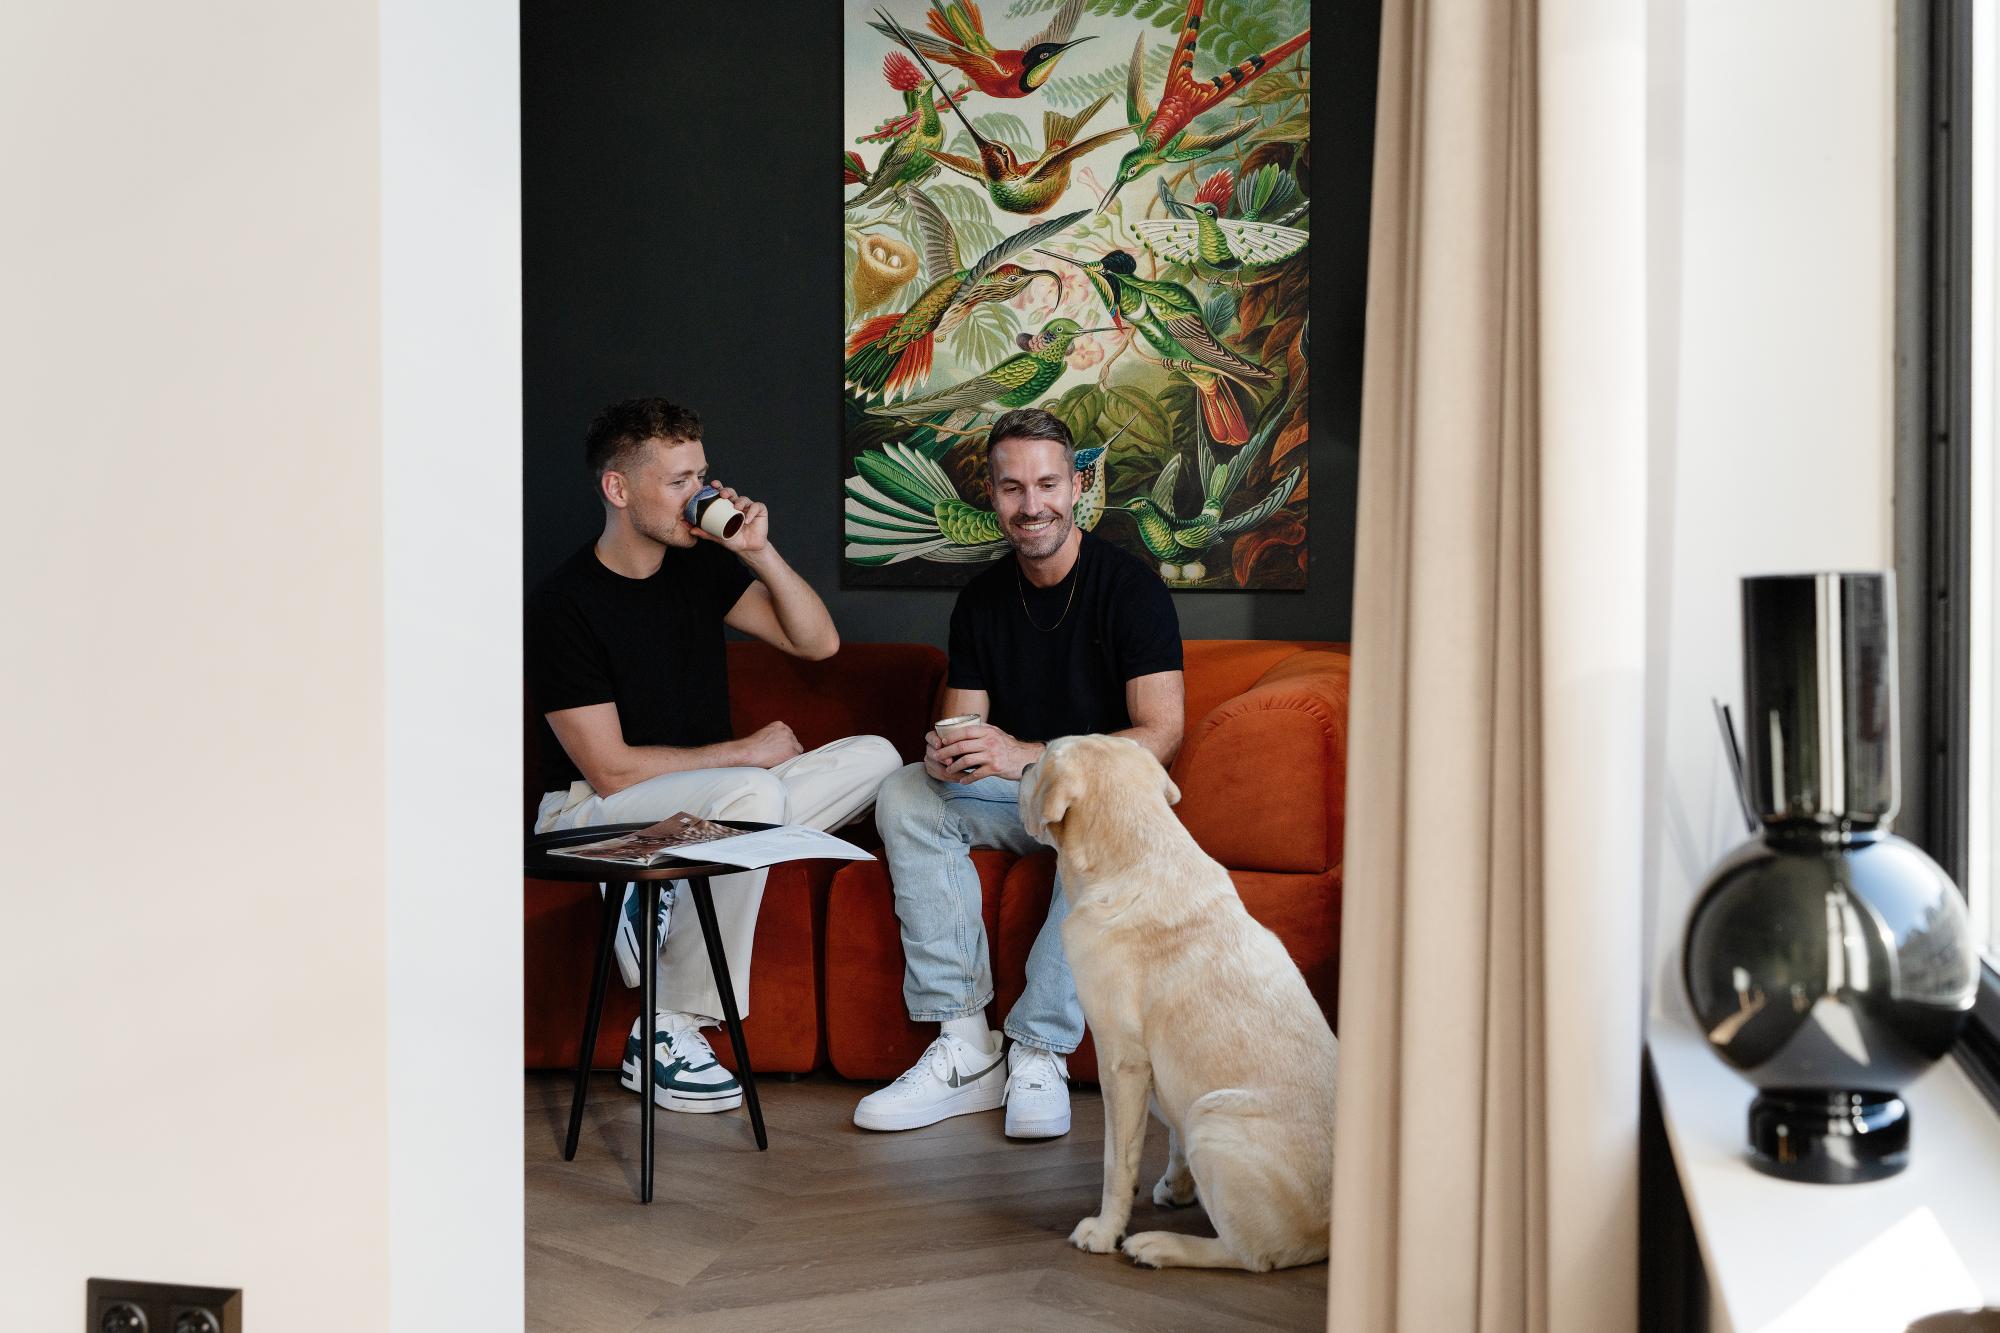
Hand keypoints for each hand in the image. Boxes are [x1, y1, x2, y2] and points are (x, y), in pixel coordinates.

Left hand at [696, 478, 769, 556]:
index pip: (721, 494)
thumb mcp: (718, 536)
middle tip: (722, 494)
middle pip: (732, 492)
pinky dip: (752, 512)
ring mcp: (749, 507)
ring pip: (744, 499)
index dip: (718, 487)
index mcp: (727, 507)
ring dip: (740, 501)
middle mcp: (738, 504)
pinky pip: (757, 507)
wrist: (748, 549)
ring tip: (736, 508)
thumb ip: (706, 533)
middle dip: (727, 491)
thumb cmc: (734, 540)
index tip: (712, 485)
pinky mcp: (760, 511)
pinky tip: (747, 520)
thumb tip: (691, 530)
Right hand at [739, 720, 802, 768]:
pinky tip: (781, 762)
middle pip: (794, 741)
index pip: (788, 734)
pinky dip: (790, 760)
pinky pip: (797, 757)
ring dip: (790, 754)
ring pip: (797, 749)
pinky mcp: (792, 751)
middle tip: (778, 755)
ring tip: (778, 759)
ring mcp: (790, 741)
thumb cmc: (752, 746)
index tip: (778, 748)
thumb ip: (774, 736)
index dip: (784, 743)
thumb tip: (779, 745)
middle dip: (788, 748)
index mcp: (780, 724)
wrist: (749, 751)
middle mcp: (787, 731)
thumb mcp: (764, 734)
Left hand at [926, 723, 1041, 782]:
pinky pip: (976, 774)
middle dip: (947, 752)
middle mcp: (990, 741)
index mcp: (988, 731)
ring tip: (948, 770)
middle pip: (962, 746)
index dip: (951, 736)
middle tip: (937, 756)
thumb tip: (963, 716)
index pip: (965, 731)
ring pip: (967, 761)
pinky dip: (967, 778)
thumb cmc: (1008, 746)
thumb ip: (981, 727)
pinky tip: (962, 781)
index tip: (941, 741)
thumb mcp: (996, 732)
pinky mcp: (995, 768)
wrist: (1026, 758)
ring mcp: (992, 755)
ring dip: (954, 766)